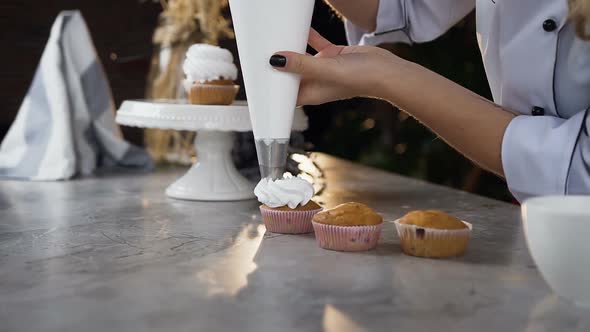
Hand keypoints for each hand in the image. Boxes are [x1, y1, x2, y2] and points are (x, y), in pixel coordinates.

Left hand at [270, 29, 398, 105]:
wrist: (386, 72)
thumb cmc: (359, 79)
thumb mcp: (325, 70)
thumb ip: (301, 65)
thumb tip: (275, 60)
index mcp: (311, 93)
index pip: (285, 94)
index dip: (271, 89)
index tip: (256, 79)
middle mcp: (315, 82)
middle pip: (290, 74)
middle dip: (277, 65)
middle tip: (260, 52)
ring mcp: (324, 69)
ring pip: (302, 57)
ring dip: (291, 48)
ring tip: (275, 37)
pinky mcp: (334, 56)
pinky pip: (316, 43)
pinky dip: (308, 35)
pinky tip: (300, 25)